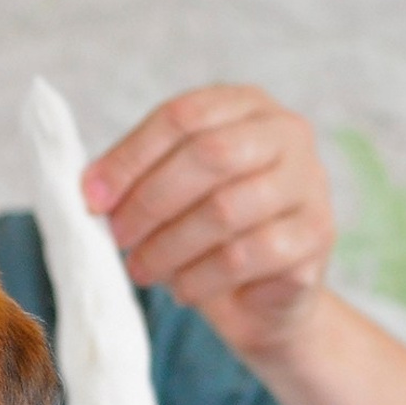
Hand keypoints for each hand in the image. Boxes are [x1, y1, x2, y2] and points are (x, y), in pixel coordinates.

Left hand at [83, 84, 334, 359]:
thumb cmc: (210, 235)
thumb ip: (138, 179)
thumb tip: (90, 189)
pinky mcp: (315, 236)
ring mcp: (309, 183)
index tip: (92, 198)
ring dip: (169, 246)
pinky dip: (201, 277)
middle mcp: (287, 134)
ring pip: (225, 209)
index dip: (130, 157)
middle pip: (208, 155)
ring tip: (141, 270)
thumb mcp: (173, 195)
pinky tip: (182, 290)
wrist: (266, 298)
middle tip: (118, 237)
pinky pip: (246, 256)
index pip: (182, 115)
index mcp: (245, 105)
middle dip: (150, 201)